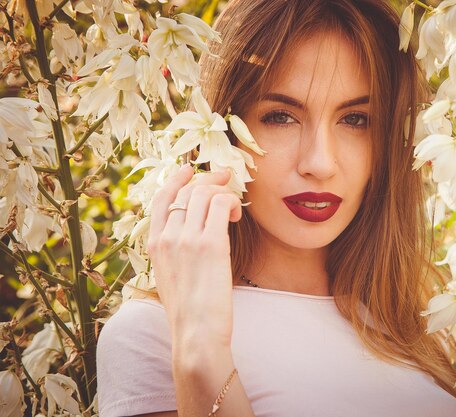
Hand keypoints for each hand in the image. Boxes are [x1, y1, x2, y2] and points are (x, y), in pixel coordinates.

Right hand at [146, 164, 241, 349]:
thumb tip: (191, 233)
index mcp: (153, 245)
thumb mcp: (170, 277)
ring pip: (204, 193)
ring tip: (233, 207)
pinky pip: (221, 204)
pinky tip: (236, 216)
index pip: (160, 199)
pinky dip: (231, 203)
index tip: (189, 169)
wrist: (195, 333)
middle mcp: (167, 237)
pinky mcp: (210, 244)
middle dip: (208, 179)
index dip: (176, 179)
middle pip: (186, 191)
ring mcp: (186, 239)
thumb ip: (174, 252)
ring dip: (222, 192)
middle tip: (226, 178)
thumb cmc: (189, 311)